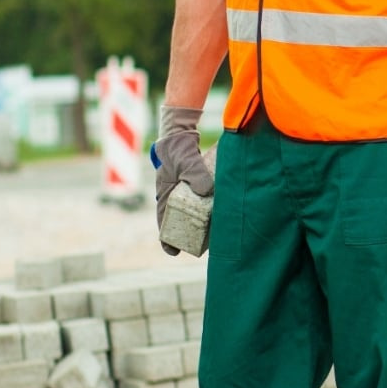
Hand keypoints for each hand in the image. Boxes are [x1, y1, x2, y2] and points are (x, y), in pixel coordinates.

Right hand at [150, 105, 212, 255]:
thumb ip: (195, 173)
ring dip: (202, 226)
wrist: (181, 135)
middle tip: (200, 249)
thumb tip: (207, 190)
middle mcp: (175, 198)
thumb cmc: (178, 149)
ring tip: (214, 239)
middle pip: (181, 222)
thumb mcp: (185, 161)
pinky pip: (204, 204)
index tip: (172, 252)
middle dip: (188, 236)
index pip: (164, 221)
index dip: (166, 239)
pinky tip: (222, 217)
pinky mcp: (198, 188)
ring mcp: (187, 194)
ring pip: (194, 214)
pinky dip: (211, 211)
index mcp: (164, 196)